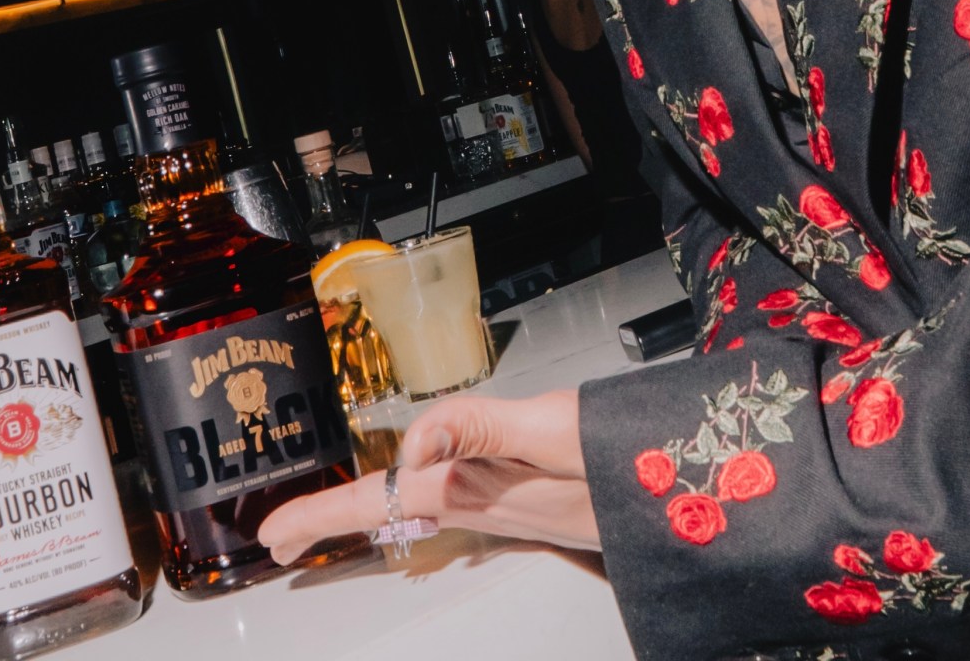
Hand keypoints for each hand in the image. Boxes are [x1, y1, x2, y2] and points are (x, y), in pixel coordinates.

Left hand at [258, 389, 598, 564]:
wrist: (694, 489)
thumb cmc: (632, 457)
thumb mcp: (555, 429)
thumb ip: (481, 428)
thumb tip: (410, 443)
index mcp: (479, 484)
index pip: (382, 499)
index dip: (324, 515)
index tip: (275, 534)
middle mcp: (486, 501)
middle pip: (389, 513)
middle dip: (332, 524)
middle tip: (281, 540)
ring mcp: (506, 505)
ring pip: (417, 511)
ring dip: (368, 515)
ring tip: (326, 522)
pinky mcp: (527, 501)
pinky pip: (453, 505)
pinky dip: (415, 504)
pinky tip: (416, 502)